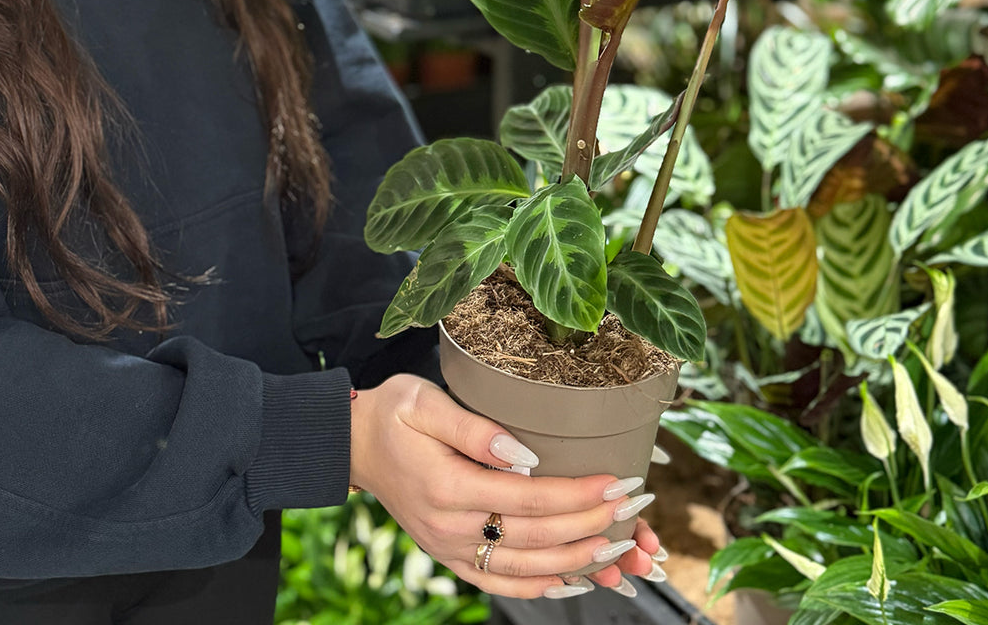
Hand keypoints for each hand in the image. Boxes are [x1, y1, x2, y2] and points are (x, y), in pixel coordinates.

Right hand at [350, 375, 656, 598]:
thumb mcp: (424, 401)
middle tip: (635, 507)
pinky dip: (540, 587)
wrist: (352, 444)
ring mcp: (448, 548)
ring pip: (524, 569)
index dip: (577, 494)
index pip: (528, 499)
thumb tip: (525, 454)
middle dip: (591, 524)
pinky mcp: (448, 556)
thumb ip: (473, 428)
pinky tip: (574, 579)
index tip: (618, 481)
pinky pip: (499, 583)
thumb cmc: (393, 412)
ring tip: (621, 547)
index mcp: (447, 486)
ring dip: (577, 561)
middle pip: (535, 537)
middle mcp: (449, 527)